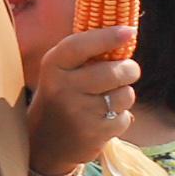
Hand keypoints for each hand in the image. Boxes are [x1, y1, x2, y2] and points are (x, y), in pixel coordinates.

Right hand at [25, 26, 140, 175]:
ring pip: (125, 94)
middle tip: (127, 71)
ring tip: (109, 99)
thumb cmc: (61, 97)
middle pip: (115, 71)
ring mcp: (78, 112)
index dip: (107, 37)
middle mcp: (63, 87)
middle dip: (129, 70)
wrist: (45, 144)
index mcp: (53, 66)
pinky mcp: (93, 133)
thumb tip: (125, 32)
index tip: (129, 31)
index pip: (81, 45)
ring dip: (124, 96)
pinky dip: (120, 117)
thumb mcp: (62, 72)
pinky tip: (104, 119)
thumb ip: (86, 53)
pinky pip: (124, 117)